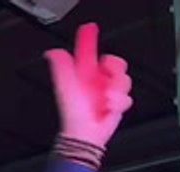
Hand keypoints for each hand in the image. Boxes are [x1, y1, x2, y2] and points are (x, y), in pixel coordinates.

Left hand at [43, 23, 133, 147]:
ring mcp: (108, 91)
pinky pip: (127, 97)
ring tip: (105, 99)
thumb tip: (52, 53)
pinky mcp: (117, 103)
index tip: (91, 30)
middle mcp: (97, 81)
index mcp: (84, 74)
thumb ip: (61, 68)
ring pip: (124, 80)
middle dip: (114, 69)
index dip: (90, 40)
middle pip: (115, 63)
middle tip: (107, 76)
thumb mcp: (65, 87)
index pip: (90, 52)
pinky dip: (119, 103)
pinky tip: (109, 107)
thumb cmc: (74, 114)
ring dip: (116, 90)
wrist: (85, 133)